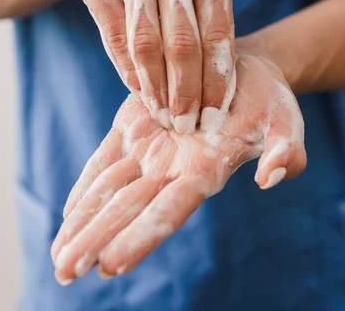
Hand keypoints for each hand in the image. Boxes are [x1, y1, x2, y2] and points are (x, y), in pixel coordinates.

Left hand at [50, 53, 305, 284]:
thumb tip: (270, 179)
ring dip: (83, 222)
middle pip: (130, 208)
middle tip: (64, 272)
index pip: (170, 210)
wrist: (244, 72)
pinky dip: (86, 186)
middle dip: (97, 240)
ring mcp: (151, 148)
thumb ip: (285, 152)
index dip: (141, 235)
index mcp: (207, 171)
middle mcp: (174, 168)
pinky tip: (68, 213)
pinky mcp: (134, 125)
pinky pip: (104, 159)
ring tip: (58, 257)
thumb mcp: (287, 123)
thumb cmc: (270, 101)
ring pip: (110, 188)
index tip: (109, 265)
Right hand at [70, 0, 234, 133]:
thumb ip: (207, 32)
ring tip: (163, 117)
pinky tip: (141, 95)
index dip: (215, 83)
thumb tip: (210, 95)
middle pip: (184, 46)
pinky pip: (118, 39)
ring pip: (148, 46)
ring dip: (156, 90)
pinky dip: (129, 73)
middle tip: (186, 126)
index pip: (217, 38)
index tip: (214, 117)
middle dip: (186, 94)